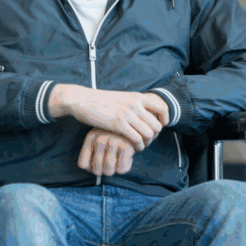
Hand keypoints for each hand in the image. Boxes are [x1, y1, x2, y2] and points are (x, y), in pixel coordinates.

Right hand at [48, 86, 166, 147]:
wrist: (82, 99)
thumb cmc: (100, 101)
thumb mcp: (121, 98)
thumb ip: (133, 104)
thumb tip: (143, 112)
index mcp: (137, 97)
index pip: (162, 108)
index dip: (164, 121)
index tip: (158, 128)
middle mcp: (136, 104)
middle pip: (157, 125)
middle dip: (154, 136)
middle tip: (147, 141)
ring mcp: (128, 114)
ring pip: (149, 134)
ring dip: (146, 143)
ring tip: (140, 146)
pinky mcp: (119, 124)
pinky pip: (137, 139)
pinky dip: (138, 146)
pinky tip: (133, 148)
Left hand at [78, 129, 140, 176]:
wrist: (136, 124)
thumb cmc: (116, 136)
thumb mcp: (101, 139)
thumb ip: (94, 154)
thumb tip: (96, 172)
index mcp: (91, 137)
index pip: (83, 165)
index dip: (91, 169)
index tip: (99, 165)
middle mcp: (100, 139)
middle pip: (96, 170)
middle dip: (105, 171)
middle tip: (111, 163)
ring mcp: (113, 142)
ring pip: (108, 171)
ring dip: (114, 170)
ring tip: (119, 160)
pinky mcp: (126, 146)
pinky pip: (121, 169)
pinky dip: (125, 167)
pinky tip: (127, 157)